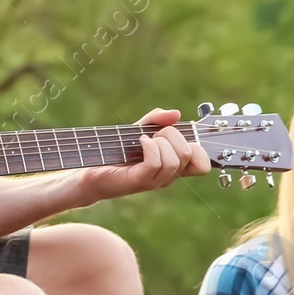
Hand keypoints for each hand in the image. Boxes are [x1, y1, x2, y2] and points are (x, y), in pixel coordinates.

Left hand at [79, 108, 207, 202]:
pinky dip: (150, 146)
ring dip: (161, 141)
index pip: (203, 164)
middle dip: (174, 134)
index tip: (183, 133)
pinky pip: (156, 163)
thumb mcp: (139, 129)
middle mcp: (167, 176)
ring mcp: (154, 180)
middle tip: (155, 133)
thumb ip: (156, 120)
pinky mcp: (138, 180)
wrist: (89, 171)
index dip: (200, 147)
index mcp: (173, 166)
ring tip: (144, 138)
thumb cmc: (116, 151)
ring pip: (175, 160)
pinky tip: (140, 140)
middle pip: (190, 154)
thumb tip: (175, 114)